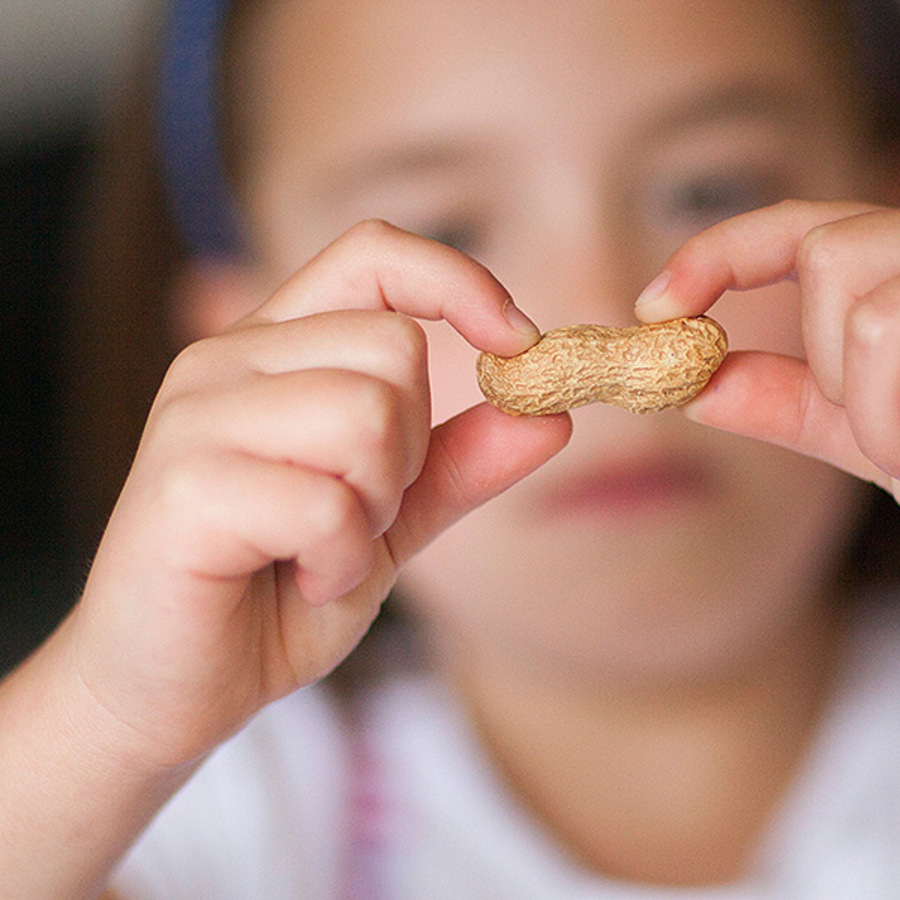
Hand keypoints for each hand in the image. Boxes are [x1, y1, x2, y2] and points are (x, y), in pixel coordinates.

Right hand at [62, 220, 570, 767]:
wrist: (171, 689)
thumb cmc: (275, 593)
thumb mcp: (391, 520)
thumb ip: (459, 463)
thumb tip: (554, 417)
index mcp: (275, 349)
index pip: (373, 254)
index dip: (458, 281)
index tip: (517, 341)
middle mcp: (226, 360)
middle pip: (394, 348)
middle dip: (410, 450)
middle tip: (358, 514)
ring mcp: (195, 417)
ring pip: (367, 416)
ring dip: (374, 508)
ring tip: (321, 549)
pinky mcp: (183, 487)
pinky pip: (326, 503)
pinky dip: (339, 560)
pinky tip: (298, 580)